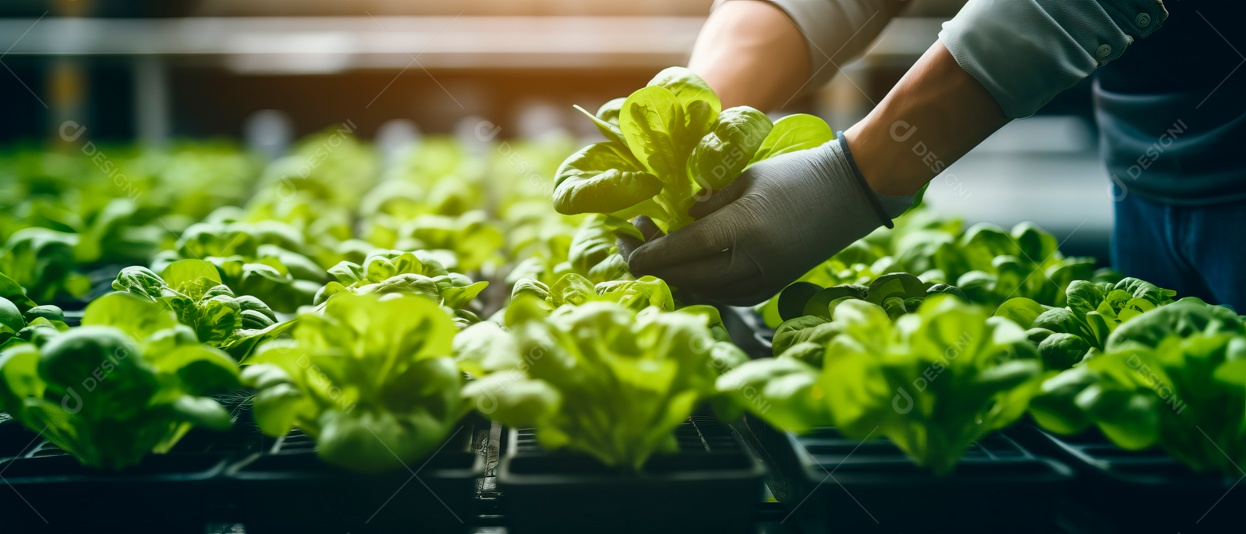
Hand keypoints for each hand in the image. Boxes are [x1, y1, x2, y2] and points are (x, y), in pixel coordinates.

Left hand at [619, 137, 907, 305]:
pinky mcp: (766, 290)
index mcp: (741, 231)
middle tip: (628, 238)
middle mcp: (749, 265)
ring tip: (652, 243)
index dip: (644, 253)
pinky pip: (718, 296)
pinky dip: (693, 283)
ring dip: (669, 274)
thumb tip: (675, 220)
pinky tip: (681, 262)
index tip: (623, 242)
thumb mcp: (744, 179)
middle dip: (648, 264)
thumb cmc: (796, 176)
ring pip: (697, 293)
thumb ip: (706, 204)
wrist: (849, 196)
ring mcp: (760, 283)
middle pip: (681, 279)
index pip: (678, 253)